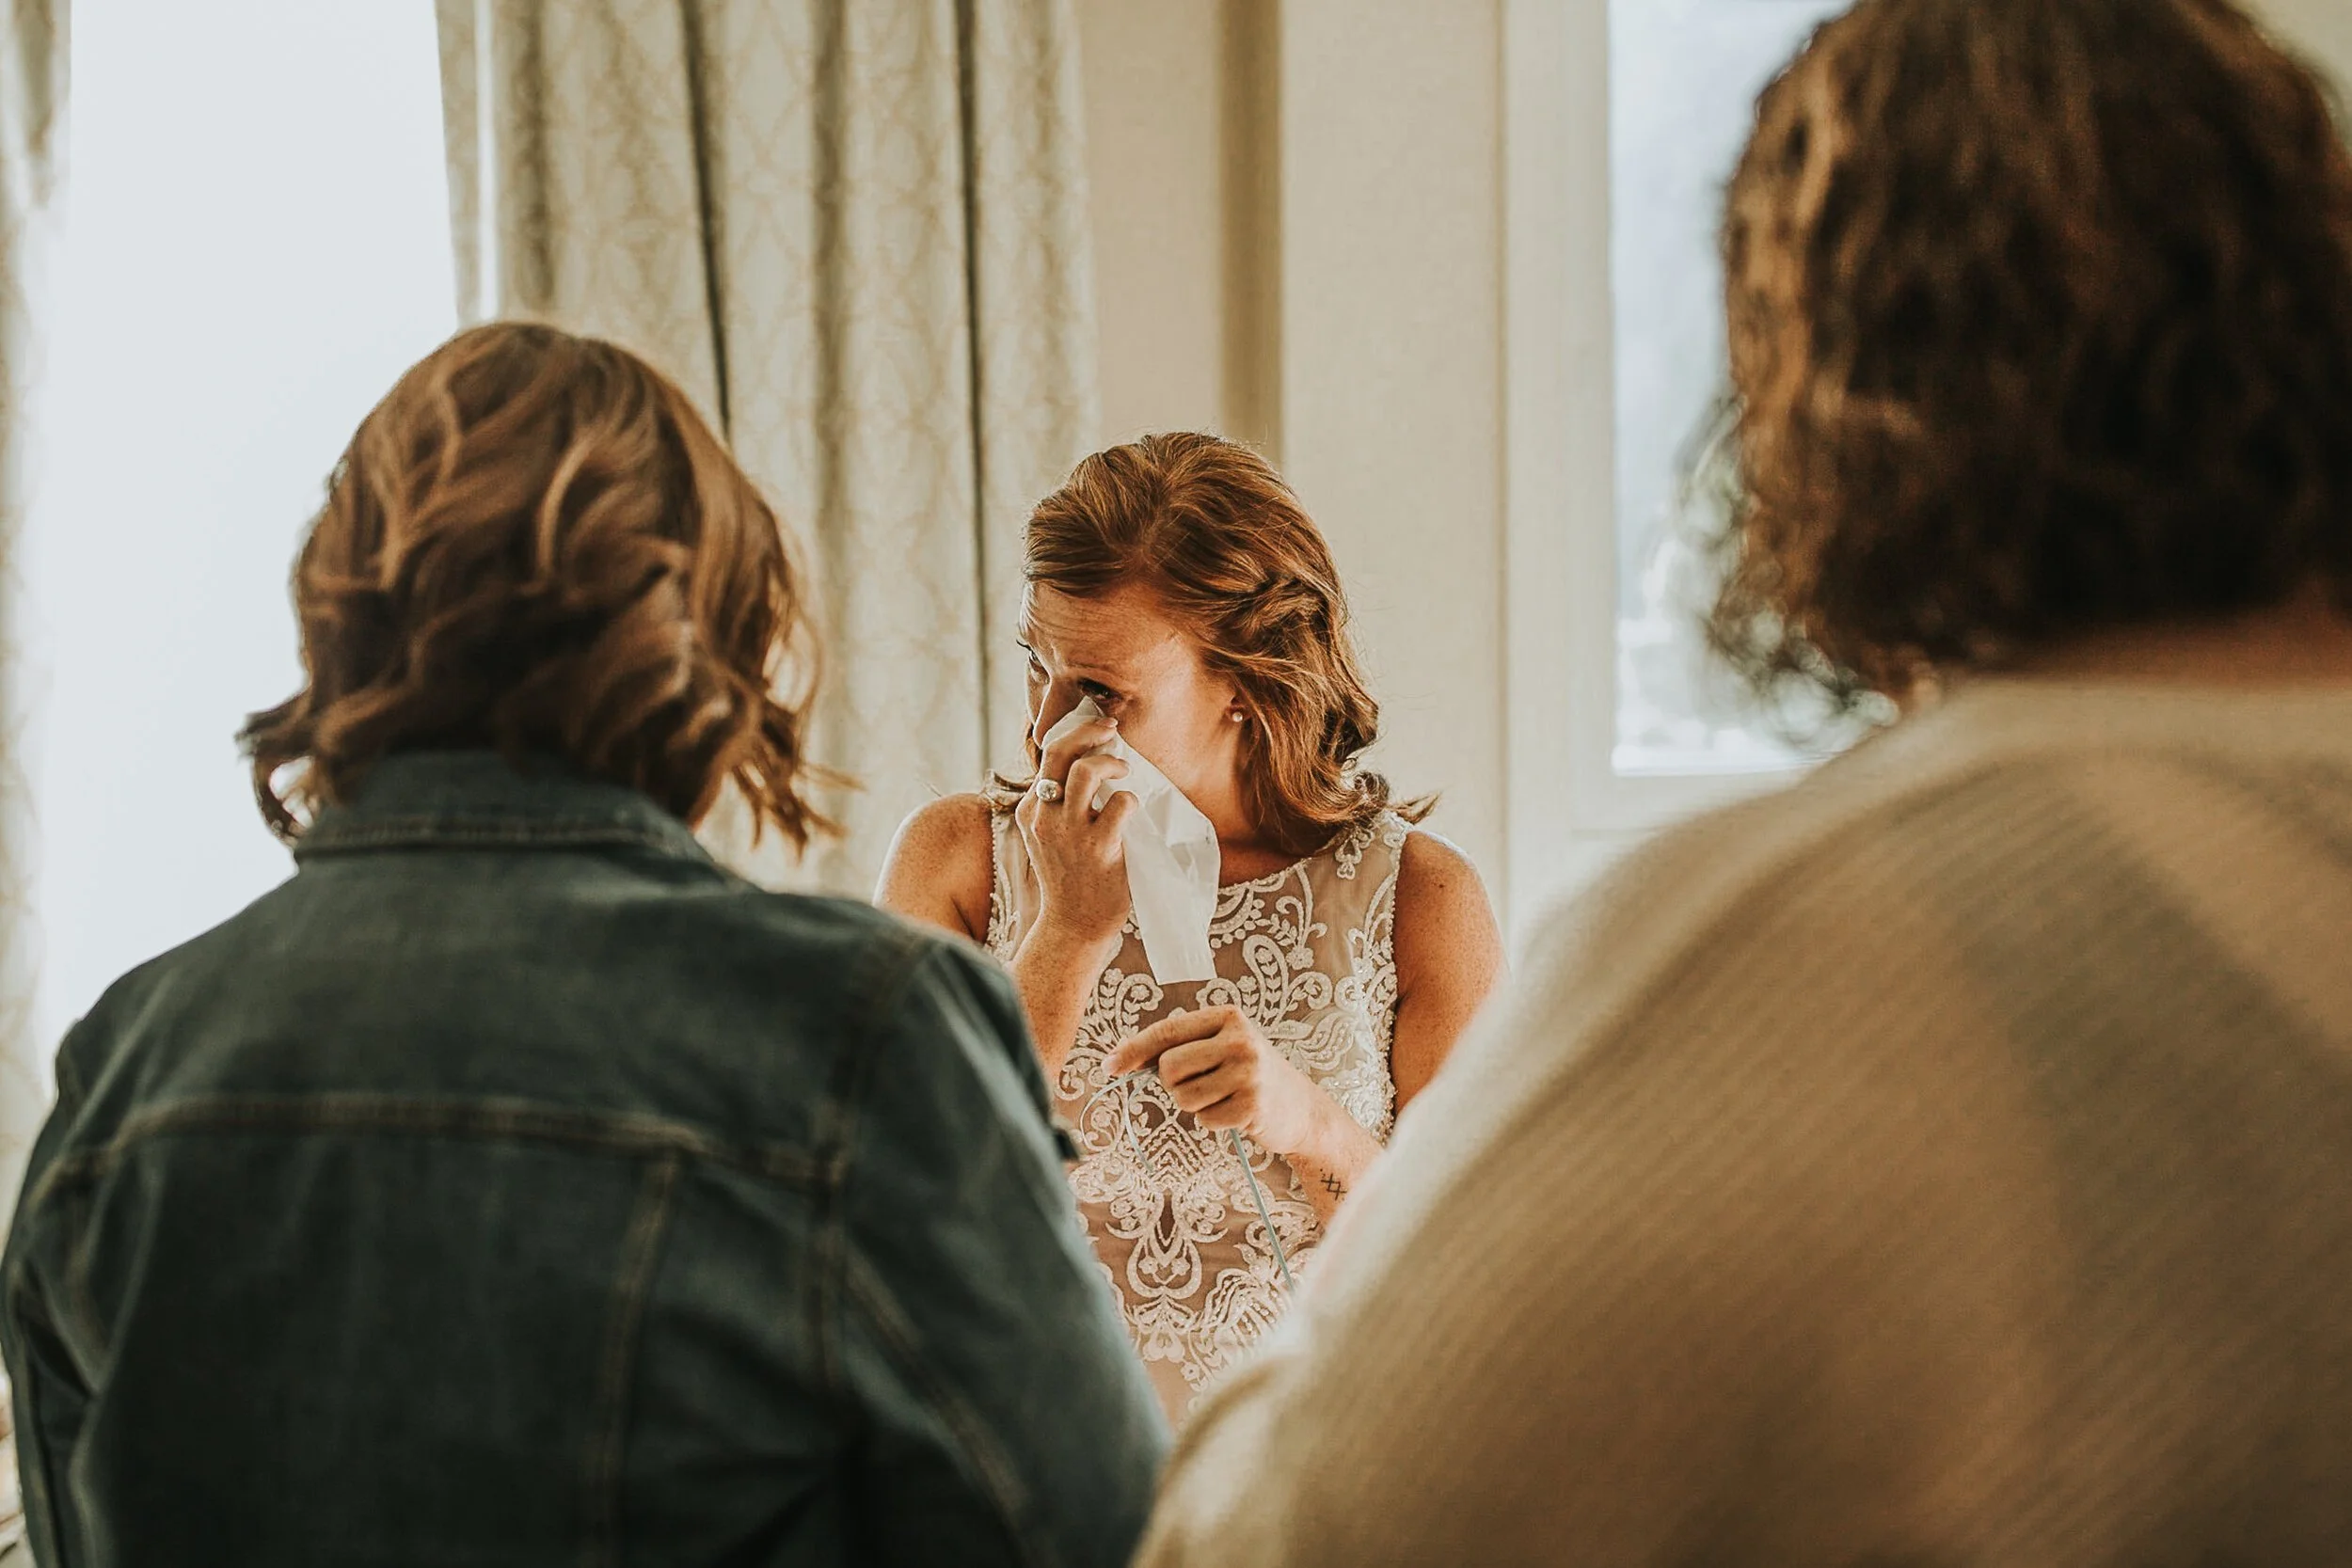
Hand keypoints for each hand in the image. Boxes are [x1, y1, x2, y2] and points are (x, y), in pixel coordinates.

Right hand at [1015, 715, 1139, 953]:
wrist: (1073, 926)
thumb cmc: (1069, 880)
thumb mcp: (1048, 838)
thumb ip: (1058, 807)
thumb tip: (1087, 766)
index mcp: (1030, 811)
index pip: (1048, 756)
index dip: (1076, 736)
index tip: (1099, 732)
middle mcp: (1044, 816)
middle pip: (1059, 751)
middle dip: (1089, 730)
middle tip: (1111, 729)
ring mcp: (1069, 831)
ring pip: (1085, 771)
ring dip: (1110, 762)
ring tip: (1124, 771)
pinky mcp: (1098, 847)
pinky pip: (1119, 804)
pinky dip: (1130, 799)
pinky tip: (1131, 810)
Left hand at [1106, 1005, 1328, 1157]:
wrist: (1301, 1108)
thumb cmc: (1250, 1074)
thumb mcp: (1221, 1047)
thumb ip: (1180, 1047)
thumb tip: (1121, 1058)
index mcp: (1228, 1017)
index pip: (1167, 1031)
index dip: (1133, 1050)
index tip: (1108, 1067)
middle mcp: (1239, 1040)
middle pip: (1168, 1067)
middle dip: (1174, 1083)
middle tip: (1202, 1084)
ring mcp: (1249, 1072)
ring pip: (1183, 1096)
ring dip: (1194, 1105)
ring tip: (1222, 1098)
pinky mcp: (1253, 1105)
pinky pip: (1204, 1120)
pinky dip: (1213, 1122)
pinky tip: (1236, 1113)